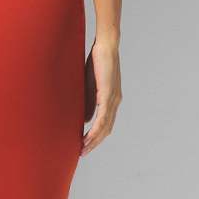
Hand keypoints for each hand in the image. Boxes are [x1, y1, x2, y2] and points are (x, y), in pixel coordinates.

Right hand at [82, 40, 121, 155]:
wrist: (106, 45)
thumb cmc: (97, 62)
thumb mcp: (90, 85)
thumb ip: (89, 102)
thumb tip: (86, 121)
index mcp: (112, 99)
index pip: (106, 124)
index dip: (96, 136)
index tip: (85, 145)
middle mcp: (115, 101)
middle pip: (107, 129)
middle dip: (94, 143)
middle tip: (83, 153)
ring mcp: (113, 99)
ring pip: (105, 126)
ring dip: (94, 140)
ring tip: (83, 149)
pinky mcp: (108, 94)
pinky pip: (102, 117)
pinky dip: (95, 129)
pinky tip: (87, 137)